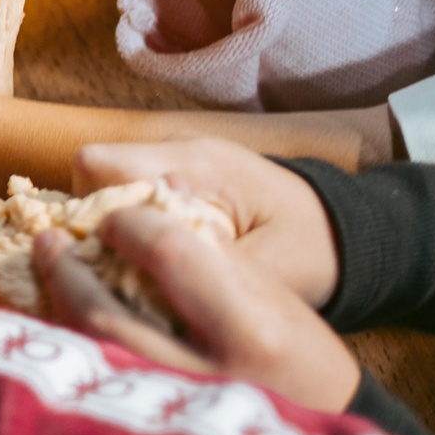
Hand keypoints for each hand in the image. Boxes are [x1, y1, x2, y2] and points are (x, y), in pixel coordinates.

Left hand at [32, 210, 360, 412]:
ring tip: (48, 268)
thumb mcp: (271, 297)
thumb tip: (151, 198)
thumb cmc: (296, 356)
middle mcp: (204, 378)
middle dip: (68, 270)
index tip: (114, 218)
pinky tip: (57, 312)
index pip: (170, 256)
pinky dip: (65, 340)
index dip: (132, 226)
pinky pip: (90, 379)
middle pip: (106, 314)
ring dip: (56, 303)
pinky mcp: (143, 434)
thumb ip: (209, 253)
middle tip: (49, 239)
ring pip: (86, 352)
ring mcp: (168, 414)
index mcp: (250, 334)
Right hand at [69, 138, 339, 304]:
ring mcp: (178, 161)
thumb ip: (195, 270)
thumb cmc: (312, 251)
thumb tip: (124, 283)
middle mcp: (179, 151)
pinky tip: (156, 262)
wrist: (349, 232)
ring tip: (143, 269)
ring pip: (106, 187)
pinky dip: (131, 228)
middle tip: (120, 269)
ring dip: (112, 227)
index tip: (104, 257)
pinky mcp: (181, 178)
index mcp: (197, 164)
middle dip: (93, 222)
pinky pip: (131, 195)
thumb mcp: (261, 270)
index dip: (86, 211)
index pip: (97, 166)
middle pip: (90, 174)